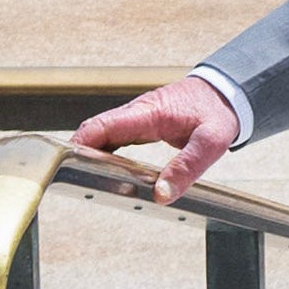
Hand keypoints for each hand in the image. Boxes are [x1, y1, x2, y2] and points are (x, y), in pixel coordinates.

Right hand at [72, 74, 241, 195]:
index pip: (103, 125)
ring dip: (87, 152)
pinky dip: (102, 151)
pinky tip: (99, 171)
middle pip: (95, 130)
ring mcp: (136, 117)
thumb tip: (161, 195)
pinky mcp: (140, 123)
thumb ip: (186, 168)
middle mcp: (137, 112)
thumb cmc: (218, 113)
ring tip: (75, 180)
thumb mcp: (211, 143)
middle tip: (62, 178)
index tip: (62, 161)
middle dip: (75, 151)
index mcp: (149, 113)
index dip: (80, 143)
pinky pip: (113, 136)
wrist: (227, 93)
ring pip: (101, 133)